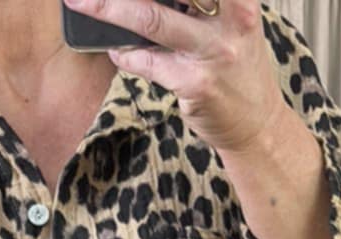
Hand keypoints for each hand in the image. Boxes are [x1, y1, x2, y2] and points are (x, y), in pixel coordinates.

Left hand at [64, 0, 293, 157]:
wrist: (258, 124)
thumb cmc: (238, 67)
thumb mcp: (233, 21)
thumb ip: (199, 3)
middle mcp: (232, 18)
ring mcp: (213, 51)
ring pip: (150, 20)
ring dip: (109, 10)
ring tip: (82, 3)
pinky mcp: (196, 84)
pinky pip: (148, 62)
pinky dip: (126, 55)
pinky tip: (118, 51)